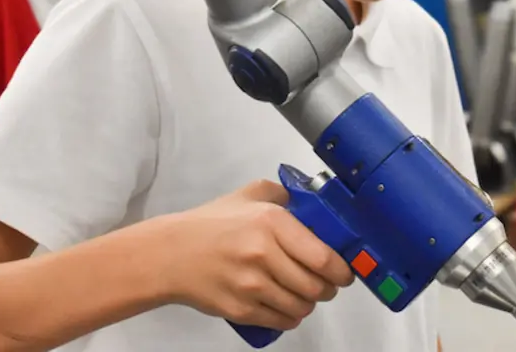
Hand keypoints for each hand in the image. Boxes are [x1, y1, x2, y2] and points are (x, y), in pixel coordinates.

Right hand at [155, 180, 354, 330]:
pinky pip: (281, 321)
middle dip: (328, 288)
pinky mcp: (241, 309)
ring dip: (310, 303)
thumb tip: (312, 203)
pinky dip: (291, 317)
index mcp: (270, 222)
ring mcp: (251, 285)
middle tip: (327, 283)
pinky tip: (287, 306)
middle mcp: (263, 254)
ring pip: (301, 306)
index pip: (322, 256)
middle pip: (316, 286)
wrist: (170, 254)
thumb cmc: (209, 225)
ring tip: (305, 294)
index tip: (344, 271)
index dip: (341, 270)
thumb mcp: (248, 196)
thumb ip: (282, 194)